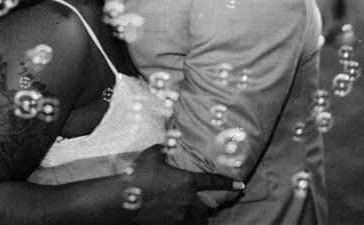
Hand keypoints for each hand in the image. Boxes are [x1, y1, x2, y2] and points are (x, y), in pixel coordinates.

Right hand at [127, 146, 241, 224]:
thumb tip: (164, 146)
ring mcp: (178, 216)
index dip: (227, 183)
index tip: (239, 186)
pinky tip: (175, 220)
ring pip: (195, 221)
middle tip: (204, 206)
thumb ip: (161, 150)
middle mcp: (187, 201)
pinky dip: (181, 224)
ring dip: (196, 219)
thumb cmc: (139, 174)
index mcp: (187, 181)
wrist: (124, 199)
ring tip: (191, 216)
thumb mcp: (151, 156)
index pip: (212, 182)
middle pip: (205, 209)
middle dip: (206, 209)